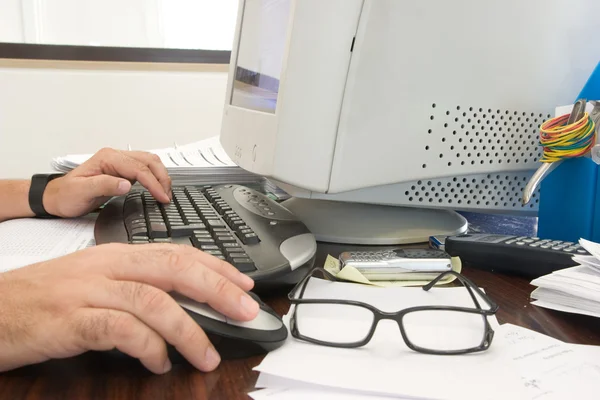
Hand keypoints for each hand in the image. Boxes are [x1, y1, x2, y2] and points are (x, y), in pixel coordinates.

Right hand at [0, 243, 258, 373]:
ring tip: (207, 355)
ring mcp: (88, 290)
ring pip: (152, 301)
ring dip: (188, 330)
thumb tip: (183, 304)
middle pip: (173, 268)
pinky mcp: (70, 320)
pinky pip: (119, 330)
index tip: (244, 284)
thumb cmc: (46, 297)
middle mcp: (107, 266)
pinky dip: (147, 347)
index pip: (178, 252)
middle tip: (246, 311)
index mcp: (117, 255)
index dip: (216, 267)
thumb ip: (137, 285)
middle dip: (217, 289)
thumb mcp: (96, 280)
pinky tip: (158, 362)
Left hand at [43, 148, 171, 217]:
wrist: (57, 198)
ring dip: (161, 176)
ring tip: (166, 193)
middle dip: (162, 177)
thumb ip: (104, 185)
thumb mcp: (82, 192)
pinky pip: (145, 169)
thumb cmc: (67, 195)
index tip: (161, 196)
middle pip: (149, 161)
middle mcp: (115, 156)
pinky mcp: (123, 170)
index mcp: (107, 158)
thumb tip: (127, 184)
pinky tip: (158, 188)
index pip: (138, 168)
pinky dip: (155, 177)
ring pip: (150, 162)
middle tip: (167, 196)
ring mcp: (120, 162)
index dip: (153, 183)